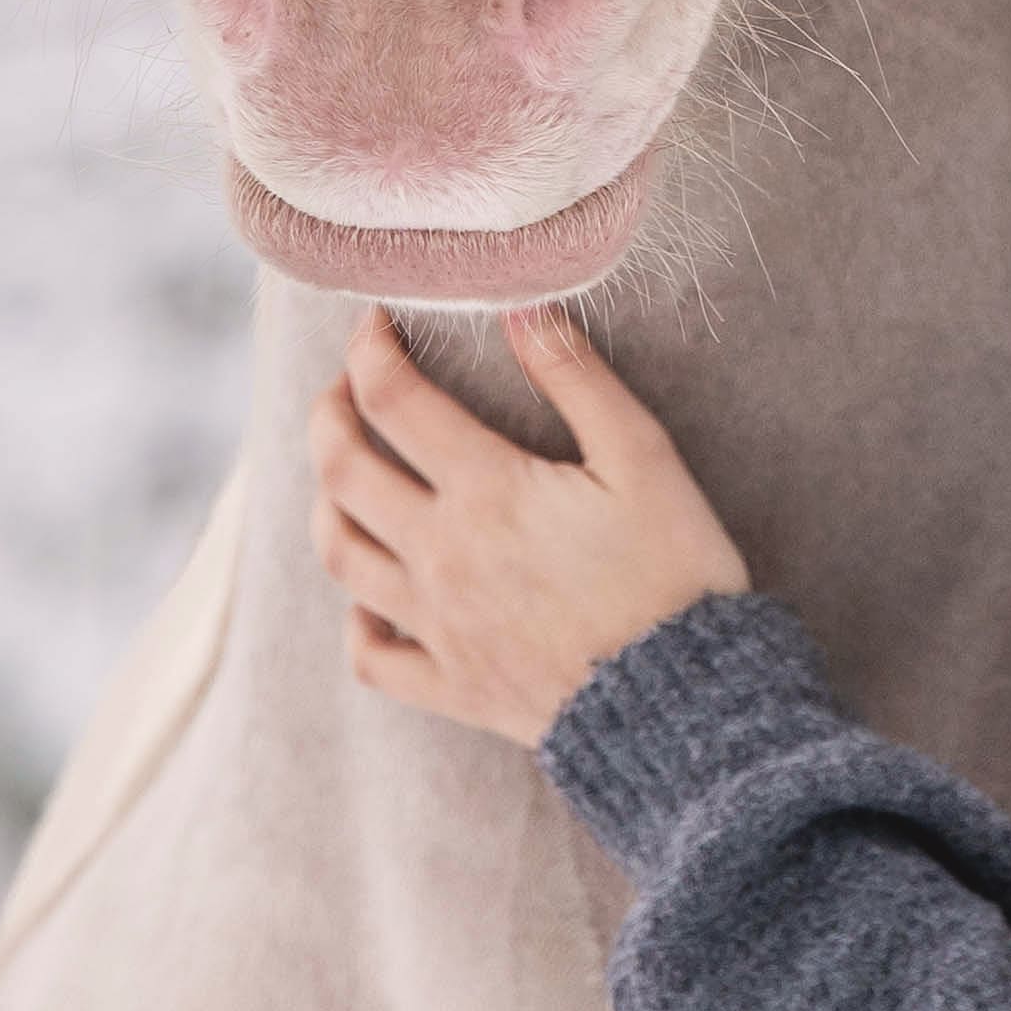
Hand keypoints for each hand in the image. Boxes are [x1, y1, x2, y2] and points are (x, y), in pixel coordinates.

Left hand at [309, 304, 746, 747]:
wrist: (684, 702)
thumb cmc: (674, 574)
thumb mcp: (644, 459)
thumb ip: (576, 379)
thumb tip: (520, 309)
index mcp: (487, 491)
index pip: (394, 400)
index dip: (372, 350)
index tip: (376, 324)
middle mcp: (442, 554)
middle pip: (342, 471)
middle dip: (328, 415)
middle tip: (342, 388)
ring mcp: (439, 625)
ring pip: (342, 556)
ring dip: (326, 504)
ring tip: (340, 476)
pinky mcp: (453, 685)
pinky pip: (372, 657)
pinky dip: (357, 622)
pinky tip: (369, 601)